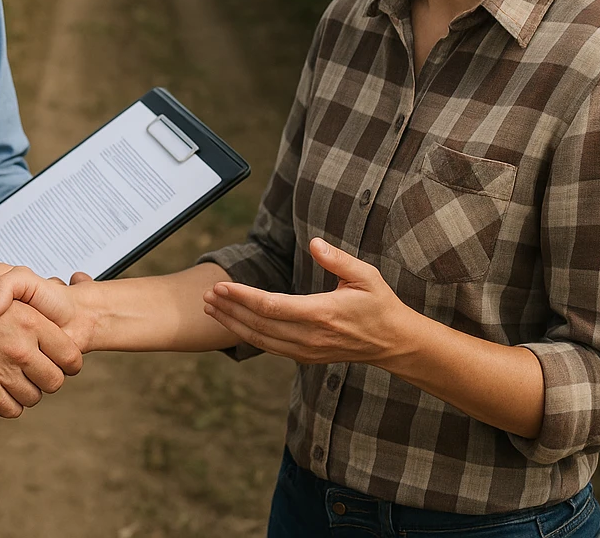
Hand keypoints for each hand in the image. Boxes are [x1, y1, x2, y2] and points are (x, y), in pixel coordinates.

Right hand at [0, 263, 82, 418]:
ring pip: (31, 398)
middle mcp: (18, 350)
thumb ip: (24, 283)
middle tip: (38, 366)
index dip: (68, 358)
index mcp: (31, 322)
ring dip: (26, 390)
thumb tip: (42, 297)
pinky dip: (4, 403)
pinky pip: (5, 409)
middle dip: (49, 377)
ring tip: (17, 374)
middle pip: (54, 382)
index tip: (60, 355)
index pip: (70, 356)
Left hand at [201, 237, 413, 365]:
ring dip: (233, 324)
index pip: (272, 306)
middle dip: (229, 309)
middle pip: (259, 324)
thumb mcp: (366, 276)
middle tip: (206, 294)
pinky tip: (233, 323)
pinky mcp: (306, 357)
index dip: (243, 296)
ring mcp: (307, 350)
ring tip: (210, 308)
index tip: (221, 285)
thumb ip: (338, 260)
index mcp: (322, 314)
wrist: (393, 343)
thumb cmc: (379, 304)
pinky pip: (270, 347)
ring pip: (261, 339)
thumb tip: (314, 243)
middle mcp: (310, 336)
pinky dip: (247, 335)